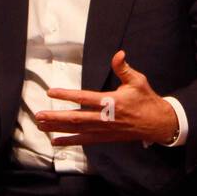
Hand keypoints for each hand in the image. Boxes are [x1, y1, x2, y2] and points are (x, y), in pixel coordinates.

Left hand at [36, 50, 178, 145]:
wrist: (158, 123)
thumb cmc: (146, 99)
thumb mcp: (138, 81)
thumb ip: (124, 68)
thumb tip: (118, 54)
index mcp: (112, 102)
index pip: (85, 98)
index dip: (67, 95)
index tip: (51, 92)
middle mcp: (105, 118)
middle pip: (76, 118)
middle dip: (56, 117)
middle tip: (38, 116)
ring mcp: (104, 130)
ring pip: (77, 130)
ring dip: (58, 128)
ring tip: (41, 125)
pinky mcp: (106, 137)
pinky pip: (84, 140)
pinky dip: (69, 141)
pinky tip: (55, 141)